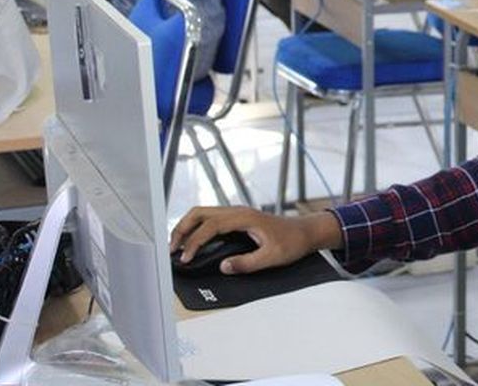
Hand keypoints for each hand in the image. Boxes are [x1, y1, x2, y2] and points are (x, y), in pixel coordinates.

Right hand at [169, 206, 341, 274]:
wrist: (306, 232)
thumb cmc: (292, 242)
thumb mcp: (272, 257)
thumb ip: (248, 263)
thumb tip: (223, 266)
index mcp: (244, 217)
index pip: (210, 226)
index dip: (195, 242)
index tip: (186, 258)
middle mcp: (237, 211)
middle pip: (200, 213)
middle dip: (182, 229)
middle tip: (172, 250)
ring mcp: (236, 213)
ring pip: (203, 213)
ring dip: (187, 227)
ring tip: (177, 247)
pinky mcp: (237, 219)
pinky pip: (211, 219)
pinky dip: (197, 228)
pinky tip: (193, 243)